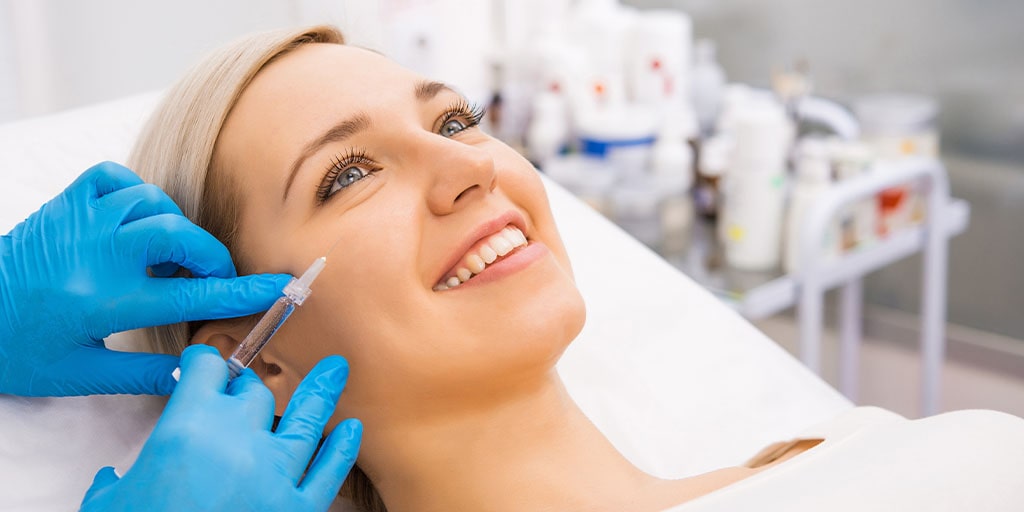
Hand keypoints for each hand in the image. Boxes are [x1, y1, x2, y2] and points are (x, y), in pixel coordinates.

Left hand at [0, 161, 291, 395]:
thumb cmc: (18, 350)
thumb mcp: (79, 376)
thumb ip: (141, 375)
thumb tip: (196, 373)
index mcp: (106, 302)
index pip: (193, 294)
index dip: (245, 292)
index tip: (283, 286)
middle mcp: (98, 255)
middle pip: (179, 235)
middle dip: (210, 255)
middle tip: (213, 276)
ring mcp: (80, 222)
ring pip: (153, 203)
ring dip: (176, 227)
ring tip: (170, 256)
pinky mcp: (65, 204)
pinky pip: (116, 178)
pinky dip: (140, 194)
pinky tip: (139, 220)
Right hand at [81, 345, 361, 511]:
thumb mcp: (108, 505)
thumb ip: (116, 482)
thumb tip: (113, 479)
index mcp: (187, 428)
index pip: (207, 370)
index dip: (205, 361)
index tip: (206, 361)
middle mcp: (238, 442)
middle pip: (254, 394)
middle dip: (247, 389)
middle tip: (245, 389)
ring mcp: (274, 475)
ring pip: (306, 421)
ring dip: (321, 392)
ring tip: (336, 369)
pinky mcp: (298, 510)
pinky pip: (329, 473)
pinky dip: (342, 449)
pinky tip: (352, 429)